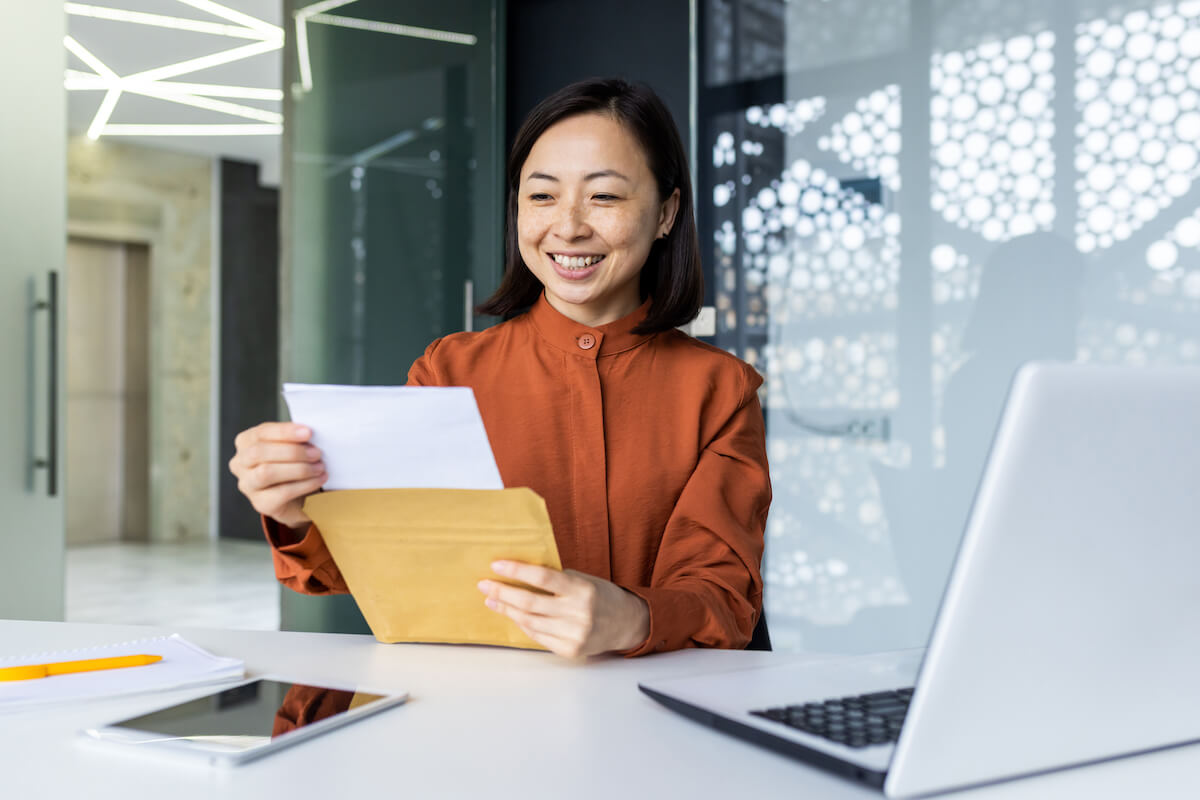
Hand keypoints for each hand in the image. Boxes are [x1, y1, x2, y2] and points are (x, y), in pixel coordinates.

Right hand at [229, 422, 326, 529]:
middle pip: (259, 452)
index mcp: (246, 442)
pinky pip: (282, 492)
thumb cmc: (293, 464)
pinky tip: (319, 479)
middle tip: (317, 453)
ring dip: (299, 469)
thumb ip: (295, 439)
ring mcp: (247, 485)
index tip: (308, 432)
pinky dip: (304, 485)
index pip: (261, 432)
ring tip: (320, 467)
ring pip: (267, 473)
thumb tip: (309, 434)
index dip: (285, 431)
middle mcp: (240, 463)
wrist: (298, 496)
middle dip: (292, 451)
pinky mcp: (260, 503)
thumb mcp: (292, 446)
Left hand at [477, 562, 649, 657]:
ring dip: (507, 610)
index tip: (496, 565)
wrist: (627, 624)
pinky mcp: (570, 650)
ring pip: (529, 621)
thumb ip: (557, 580)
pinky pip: (537, 636)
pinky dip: (523, 624)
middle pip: (530, 602)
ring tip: (492, 600)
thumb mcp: (584, 580)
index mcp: (583, 589)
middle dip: (503, 592)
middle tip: (485, 584)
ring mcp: (574, 634)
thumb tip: (519, 575)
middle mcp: (578, 613)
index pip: (543, 577)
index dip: (517, 571)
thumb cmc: (601, 596)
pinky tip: (512, 615)